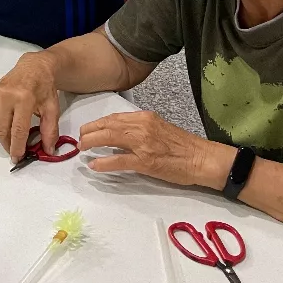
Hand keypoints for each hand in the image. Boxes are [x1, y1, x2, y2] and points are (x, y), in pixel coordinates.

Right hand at [0, 51, 60, 159]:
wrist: (33, 66)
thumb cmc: (44, 87)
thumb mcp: (52, 108)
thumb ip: (50, 130)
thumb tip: (48, 151)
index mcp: (23, 99)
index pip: (17, 130)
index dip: (17, 147)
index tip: (18, 158)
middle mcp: (6, 95)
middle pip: (2, 130)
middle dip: (7, 145)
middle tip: (15, 152)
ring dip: (2, 136)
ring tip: (11, 140)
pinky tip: (8, 122)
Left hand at [79, 111, 232, 188]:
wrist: (202, 158)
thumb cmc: (183, 146)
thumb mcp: (158, 128)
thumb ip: (138, 128)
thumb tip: (117, 133)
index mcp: (144, 117)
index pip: (114, 117)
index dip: (97, 123)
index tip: (87, 129)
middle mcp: (141, 126)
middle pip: (107, 125)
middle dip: (89, 132)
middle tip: (80, 139)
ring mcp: (142, 144)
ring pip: (108, 138)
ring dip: (91, 143)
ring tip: (82, 149)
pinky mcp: (145, 161)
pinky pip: (118, 160)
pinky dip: (103, 162)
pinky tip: (94, 165)